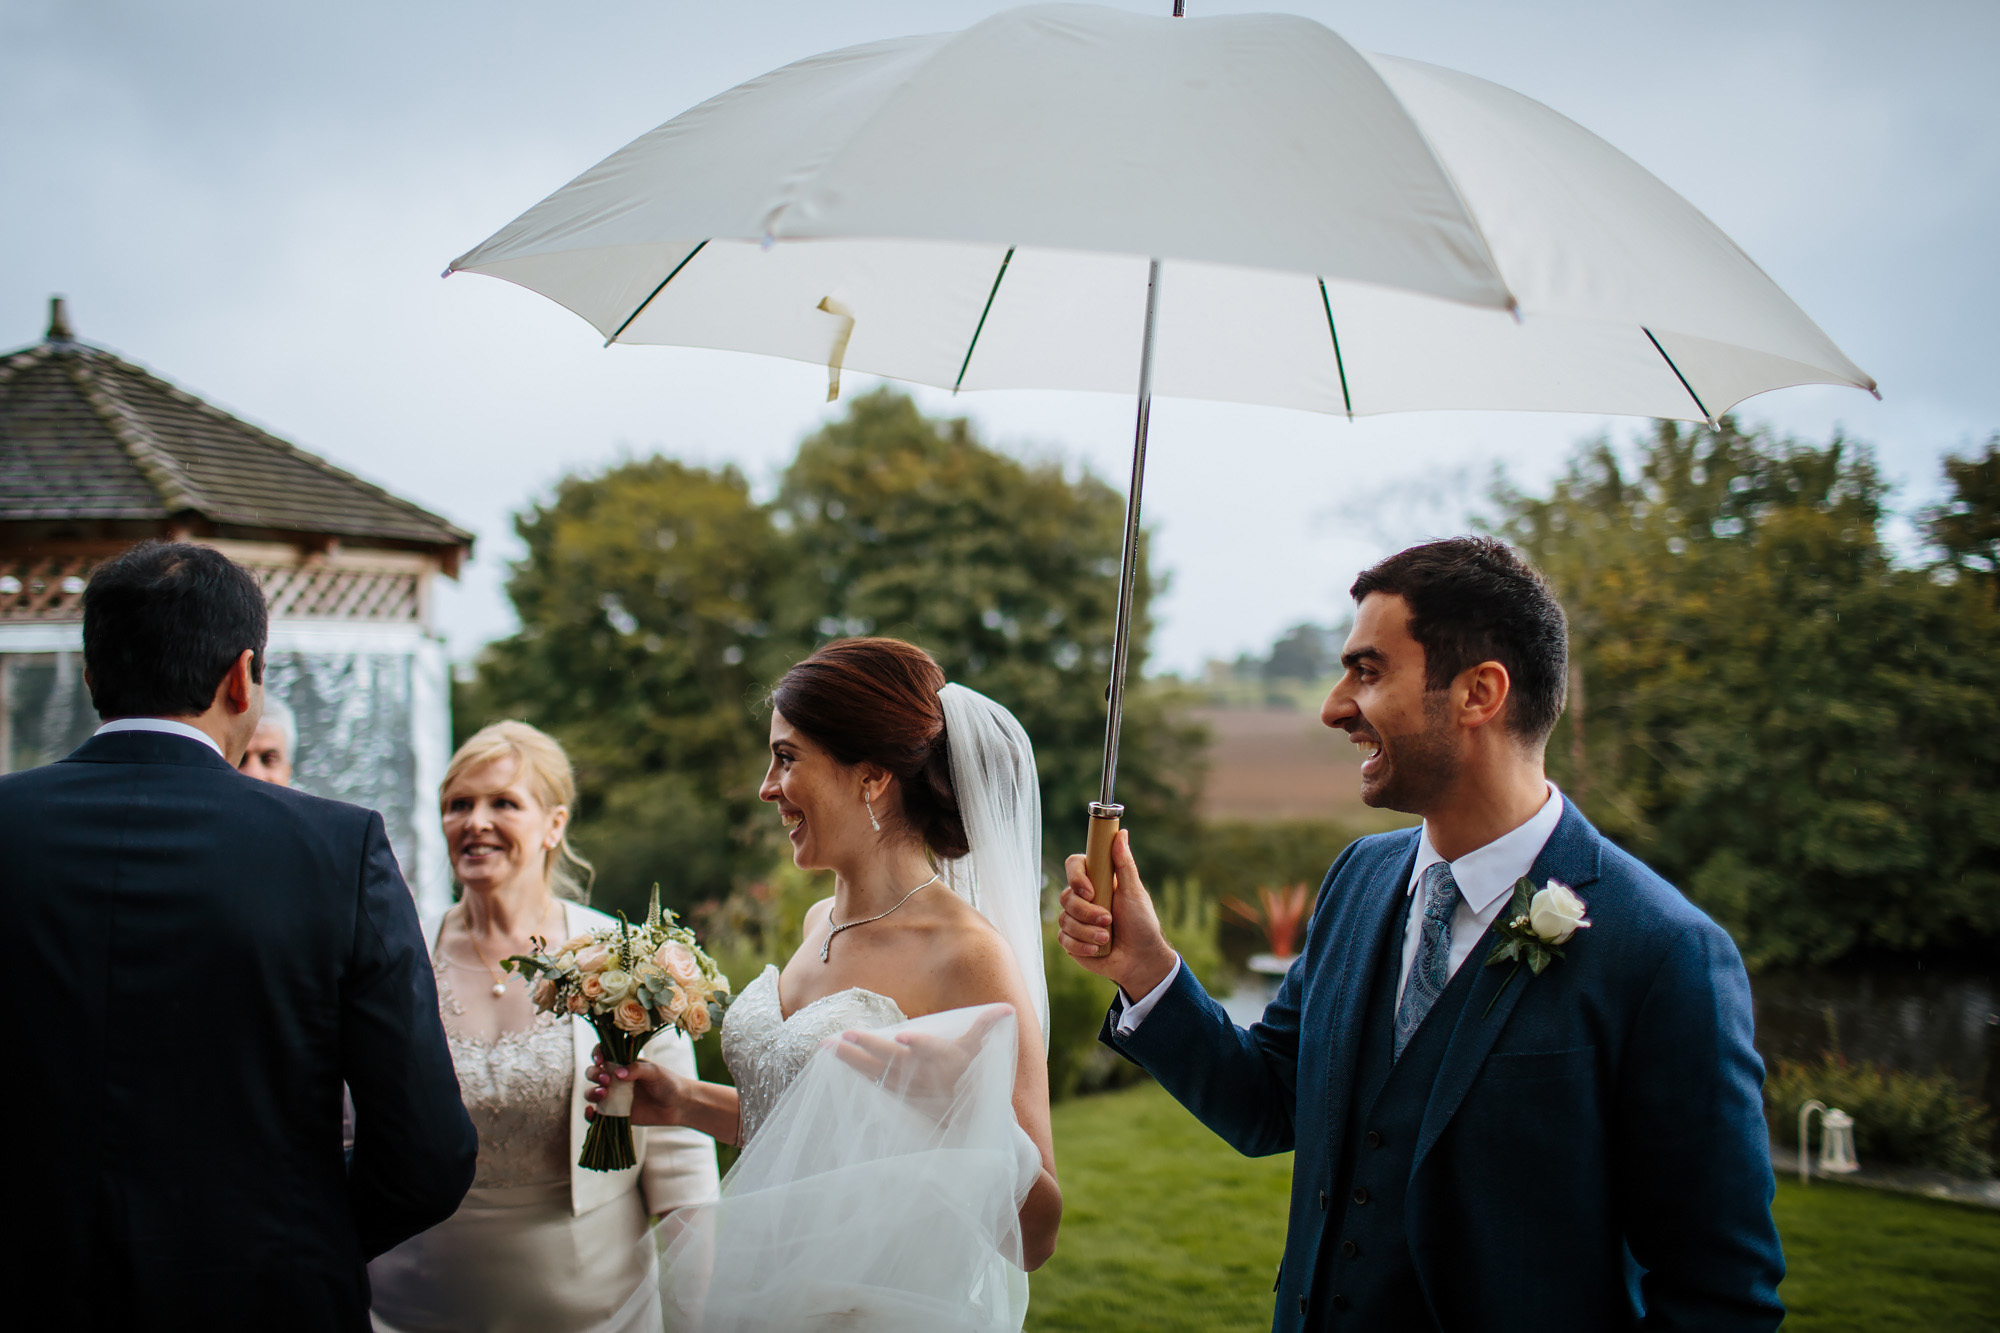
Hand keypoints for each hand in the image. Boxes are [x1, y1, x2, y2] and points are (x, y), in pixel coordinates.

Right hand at [585, 1043, 691, 1126]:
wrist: (678, 1105)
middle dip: (594, 1074)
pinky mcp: (615, 1114)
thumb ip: (637, 1069)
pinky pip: (597, 1114)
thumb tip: (617, 1072)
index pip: (604, 1054)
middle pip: (594, 1073)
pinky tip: (591, 1112)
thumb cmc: (668, 1083)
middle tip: (607, 1080)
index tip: (600, 1059)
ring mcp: (614, 1096)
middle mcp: (615, 1079)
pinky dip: (589, 1114)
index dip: (597, 1054)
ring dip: (591, 1092)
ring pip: (592, 1093)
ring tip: (603, 1094)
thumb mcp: (655, 1072)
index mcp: (623, 1063)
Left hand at [827, 1007, 1010, 1111]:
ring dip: (851, 1060)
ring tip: (827, 1045)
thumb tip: (1006, 1009)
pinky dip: (852, 1071)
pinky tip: (833, 1057)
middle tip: (847, 1033)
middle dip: (871, 1048)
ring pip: (877, 1075)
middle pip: (896, 1062)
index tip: (903, 1036)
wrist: (969, 1124)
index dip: (920, 1044)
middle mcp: (927, 1078)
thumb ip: (986, 1028)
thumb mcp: (983, 1053)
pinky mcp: (898, 1096)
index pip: (934, 1051)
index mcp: (949, 1063)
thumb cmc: (975, 1079)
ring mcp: (909, 1089)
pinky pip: (872, 1084)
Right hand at [1057, 829, 1176, 998]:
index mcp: (1096, 881)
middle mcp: (1083, 898)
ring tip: (1107, 938)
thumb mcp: (1135, 892)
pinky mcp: (1071, 941)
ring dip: (1088, 931)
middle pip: (1066, 896)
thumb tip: (1120, 833)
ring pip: (1065, 919)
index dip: (1076, 877)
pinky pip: (1064, 939)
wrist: (1141, 959)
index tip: (1090, 891)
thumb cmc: (1142, 923)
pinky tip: (1098, 949)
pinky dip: (1082, 945)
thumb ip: (1124, 864)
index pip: (1073, 866)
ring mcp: (1075, 920)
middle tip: (1108, 920)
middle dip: (1087, 912)